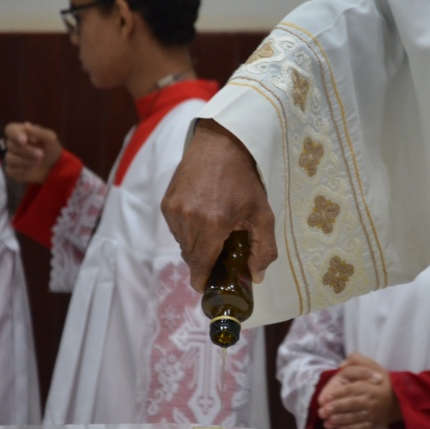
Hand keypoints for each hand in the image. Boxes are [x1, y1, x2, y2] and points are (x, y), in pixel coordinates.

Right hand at [3, 122, 61, 184]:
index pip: (10, 129)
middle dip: (27, 151)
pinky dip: (22, 170)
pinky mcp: (11, 170)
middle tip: (41, 154)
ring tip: (39, 161)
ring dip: (26, 161)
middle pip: (11, 145)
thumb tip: (26, 125)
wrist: (54, 166)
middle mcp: (13, 143)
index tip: (24, 139)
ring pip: (10, 158)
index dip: (15, 134)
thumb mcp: (50, 139)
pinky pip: (11, 170)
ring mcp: (11, 156)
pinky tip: (31, 169)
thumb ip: (40, 132)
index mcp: (20, 132)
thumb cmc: (50, 149)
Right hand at [160, 119, 276, 291]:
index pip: (200, 266)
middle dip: (204, 263)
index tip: (209, 286)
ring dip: (196, 246)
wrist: (219, 143)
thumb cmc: (244, 179)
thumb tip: (257, 277)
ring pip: (182, 244)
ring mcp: (174, 210)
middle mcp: (188, 219)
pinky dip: (188, 231)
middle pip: (191, 258)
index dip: (203, 281)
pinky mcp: (166, 202)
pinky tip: (202, 218)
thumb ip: (264, 248)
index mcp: (213, 224)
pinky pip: (175, 229)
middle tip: (220, 258)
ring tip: (213, 234)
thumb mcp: (262, 213)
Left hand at [317, 352, 401, 428]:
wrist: (399, 401)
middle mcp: (373, 401)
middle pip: (353, 404)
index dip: (339, 393)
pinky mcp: (374, 424)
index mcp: (371, 386)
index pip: (354, 389)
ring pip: (355, 418)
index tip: (327, 397)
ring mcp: (374, 414)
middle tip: (324, 411)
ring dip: (341, 420)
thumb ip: (357, 360)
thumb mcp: (373, 366)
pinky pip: (361, 428)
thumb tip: (341, 364)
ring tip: (328, 422)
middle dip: (337, 408)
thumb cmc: (382, 382)